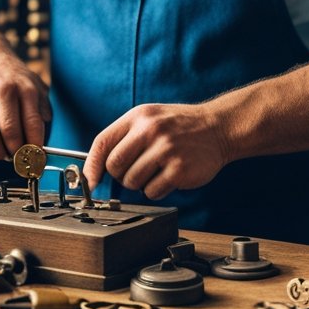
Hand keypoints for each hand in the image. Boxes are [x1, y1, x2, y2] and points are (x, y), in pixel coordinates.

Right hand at [0, 51, 49, 161]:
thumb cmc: (12, 79)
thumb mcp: (36, 86)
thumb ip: (43, 112)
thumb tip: (41, 144)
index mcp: (22, 87)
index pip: (32, 125)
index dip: (35, 148)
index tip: (36, 160)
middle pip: (8, 136)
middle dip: (16, 154)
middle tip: (18, 158)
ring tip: (2, 149)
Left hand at [83, 103, 229, 199]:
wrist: (219, 128)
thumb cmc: (179, 127)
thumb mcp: (150, 119)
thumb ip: (124, 138)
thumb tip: (96, 169)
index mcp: (138, 117)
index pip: (102, 143)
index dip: (91, 167)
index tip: (89, 183)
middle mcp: (150, 130)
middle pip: (115, 167)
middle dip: (121, 175)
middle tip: (137, 171)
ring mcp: (166, 150)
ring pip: (132, 182)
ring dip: (141, 184)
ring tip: (157, 171)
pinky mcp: (179, 169)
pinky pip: (152, 192)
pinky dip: (157, 190)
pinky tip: (169, 177)